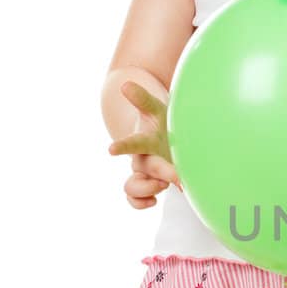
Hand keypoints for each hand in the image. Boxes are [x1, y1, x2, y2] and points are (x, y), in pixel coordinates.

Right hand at [108, 80, 183, 209]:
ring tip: (165, 184)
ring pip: (132, 187)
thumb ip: (142, 98)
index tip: (112, 150)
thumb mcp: (155, 107)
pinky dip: (142, 203)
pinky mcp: (150, 183)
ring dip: (148, 189)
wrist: (162, 131)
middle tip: (174, 177)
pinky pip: (137, 199)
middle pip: (141, 168)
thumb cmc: (162, 120)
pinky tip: (154, 200)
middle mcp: (142, 157)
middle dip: (157, 174)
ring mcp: (145, 172)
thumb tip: (125, 84)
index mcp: (144, 139)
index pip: (133, 142)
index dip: (123, 146)